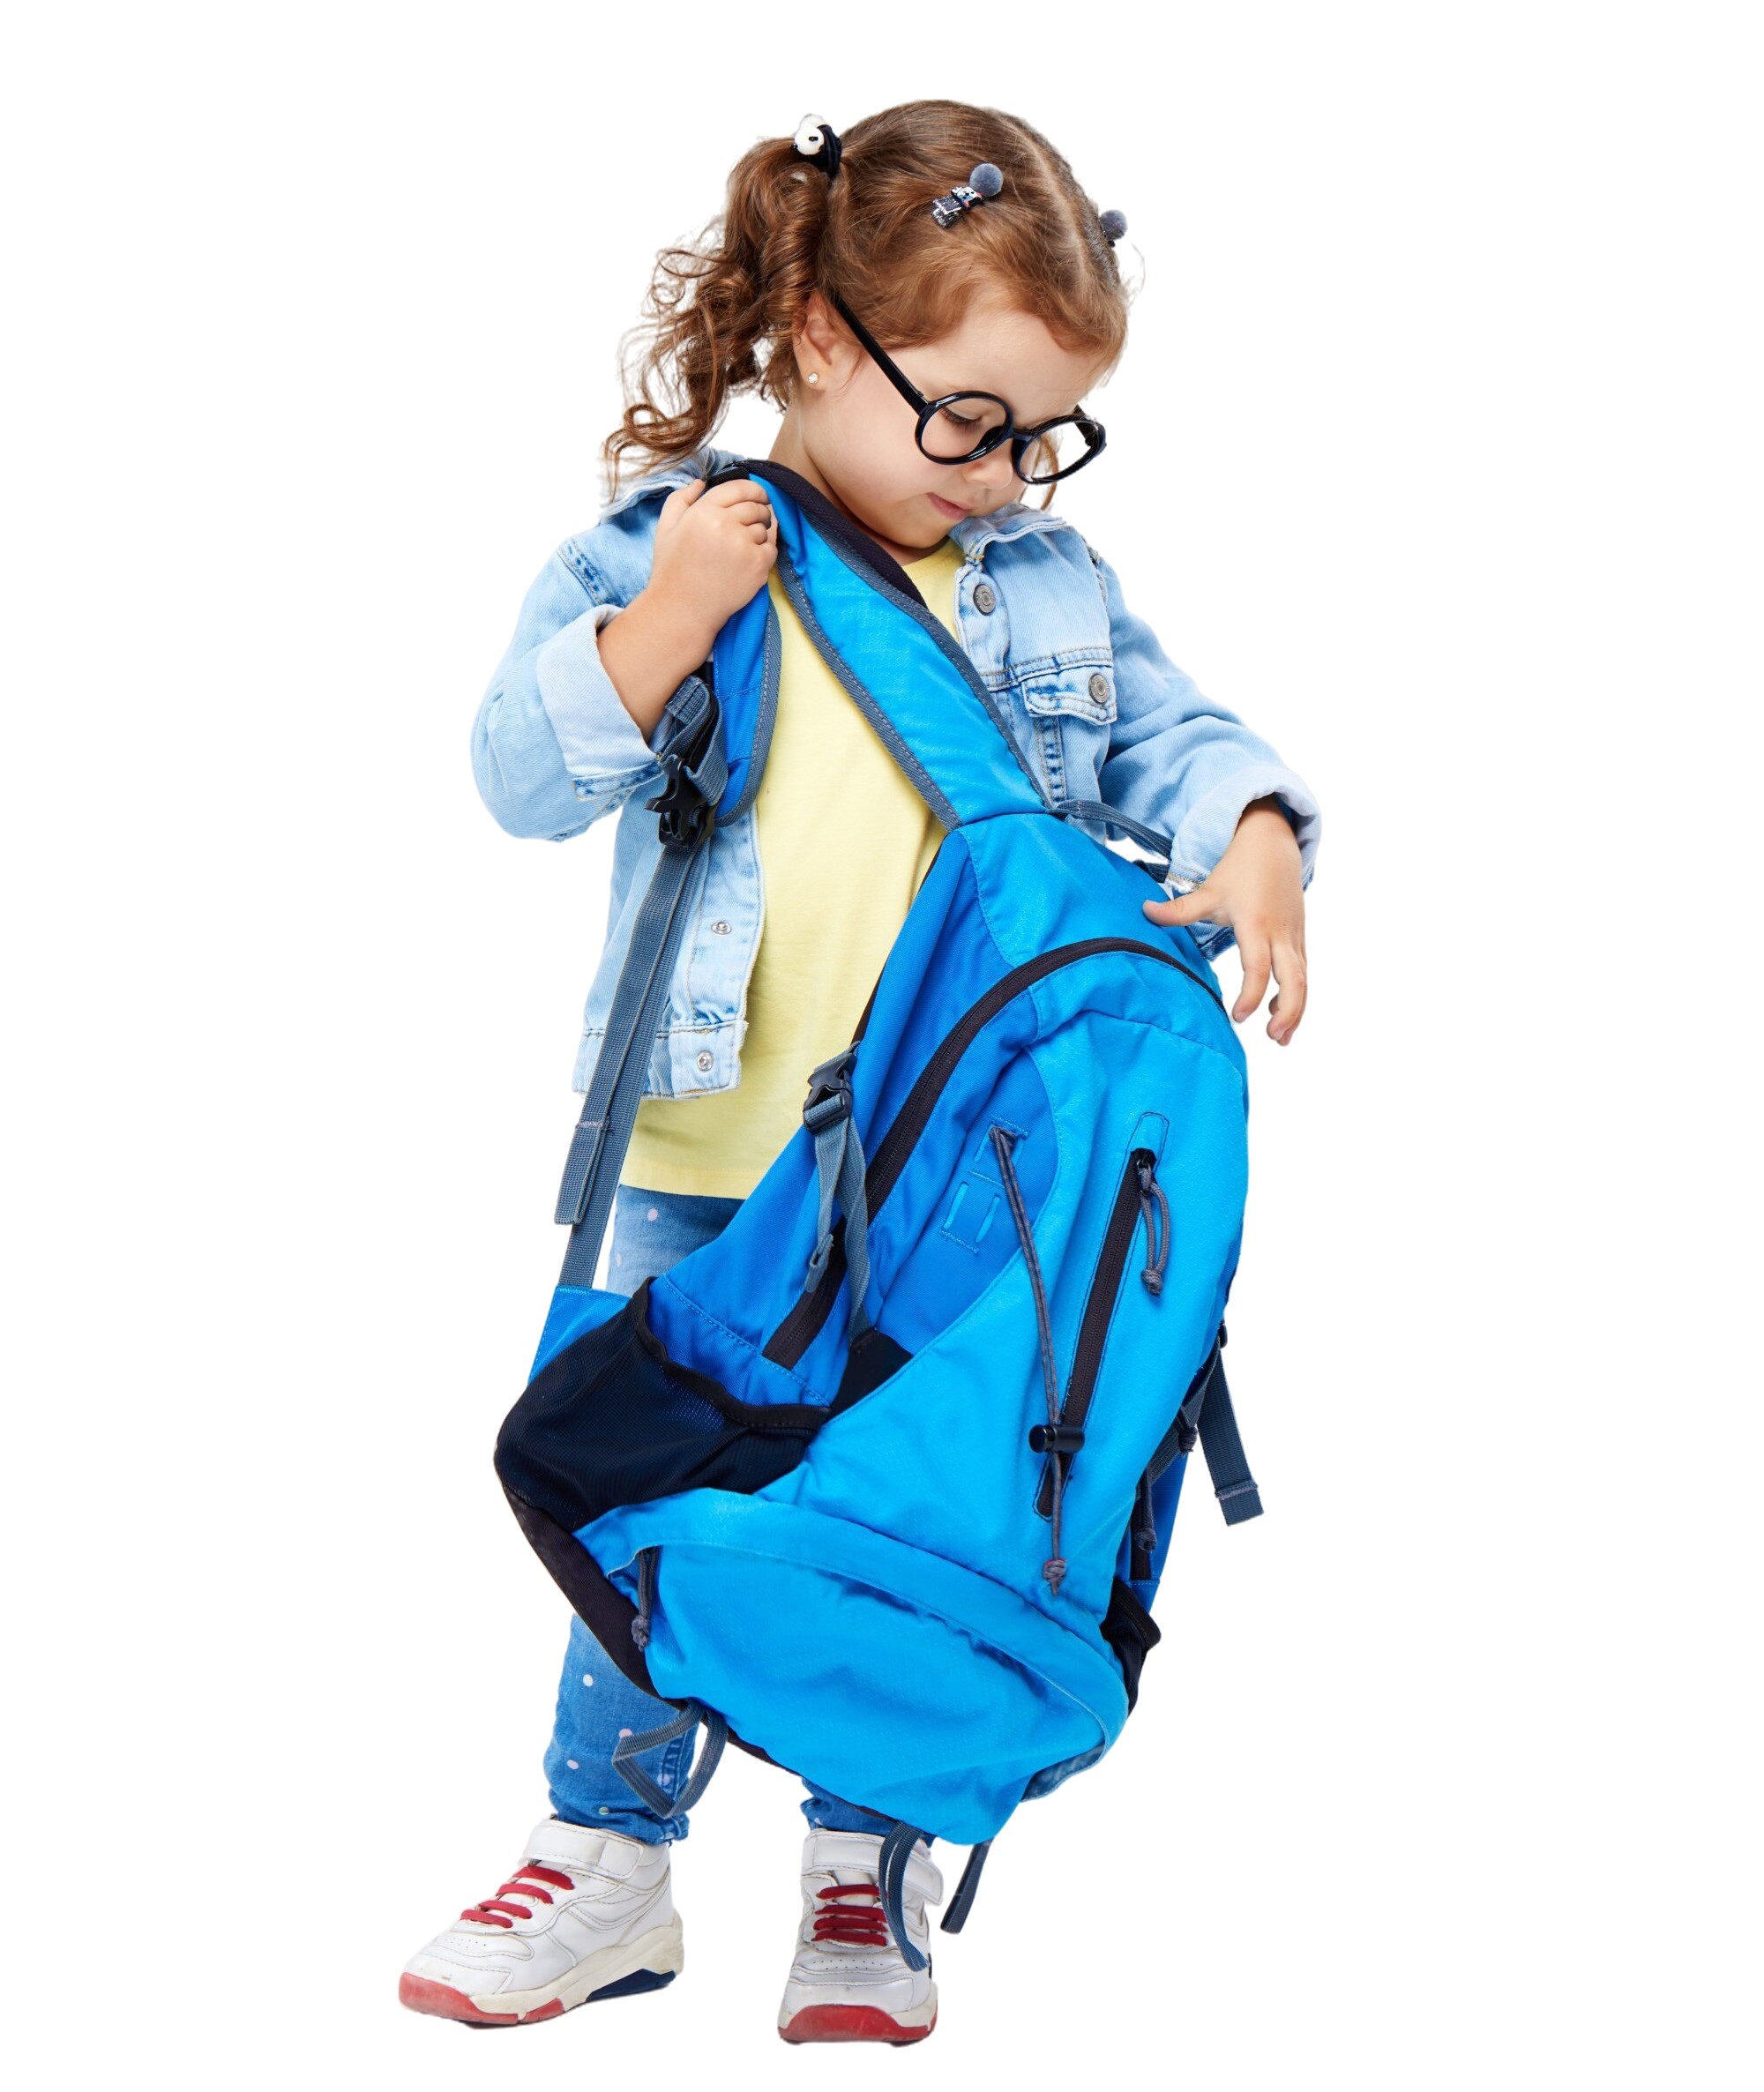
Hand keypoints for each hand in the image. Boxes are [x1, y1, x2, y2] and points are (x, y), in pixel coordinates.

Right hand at [647, 477, 777, 654]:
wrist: (683, 609)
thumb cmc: (672, 569)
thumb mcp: (666, 528)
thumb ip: (681, 499)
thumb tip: (701, 482)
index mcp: (704, 510)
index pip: (740, 487)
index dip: (753, 490)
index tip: (758, 496)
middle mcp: (725, 524)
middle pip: (756, 506)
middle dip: (759, 511)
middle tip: (754, 521)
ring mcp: (744, 545)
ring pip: (765, 527)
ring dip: (759, 533)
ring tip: (743, 547)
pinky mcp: (758, 565)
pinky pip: (771, 548)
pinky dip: (765, 551)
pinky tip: (749, 559)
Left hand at [1141, 798, 1308, 1043]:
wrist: (1273, 842)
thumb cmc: (1239, 869)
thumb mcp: (1209, 889)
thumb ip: (1180, 909)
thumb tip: (1143, 912)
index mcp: (1255, 924)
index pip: (1258, 968)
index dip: (1251, 995)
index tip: (1239, 1017)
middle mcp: (1280, 933)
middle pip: (1295, 980)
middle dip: (1288, 1011)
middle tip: (1272, 1037)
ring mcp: (1294, 936)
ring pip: (1303, 980)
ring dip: (1295, 1010)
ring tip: (1279, 1038)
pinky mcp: (1300, 938)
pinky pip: (1303, 972)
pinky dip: (1296, 995)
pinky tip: (1278, 1013)